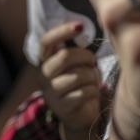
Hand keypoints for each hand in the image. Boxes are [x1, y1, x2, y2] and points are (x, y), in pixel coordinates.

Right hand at [38, 22, 101, 139]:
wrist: (81, 113)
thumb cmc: (82, 80)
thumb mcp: (78, 61)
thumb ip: (77, 47)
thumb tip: (83, 26)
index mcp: (47, 60)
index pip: (46, 41)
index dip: (62, 31)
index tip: (80, 26)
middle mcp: (44, 75)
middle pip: (65, 56)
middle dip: (86, 57)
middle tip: (93, 63)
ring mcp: (51, 92)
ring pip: (78, 75)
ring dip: (93, 76)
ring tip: (93, 79)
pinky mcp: (62, 107)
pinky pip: (85, 92)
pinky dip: (94, 90)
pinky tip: (93, 92)